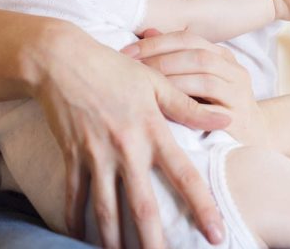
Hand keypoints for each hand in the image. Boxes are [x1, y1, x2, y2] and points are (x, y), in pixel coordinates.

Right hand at [35, 27, 229, 248]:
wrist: (62, 59)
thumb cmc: (114, 68)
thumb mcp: (155, 82)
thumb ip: (189, 106)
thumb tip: (227, 117)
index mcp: (153, 130)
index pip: (184, 175)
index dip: (202, 206)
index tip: (216, 234)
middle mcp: (126, 147)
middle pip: (142, 205)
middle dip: (154, 242)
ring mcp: (96, 154)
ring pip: (106, 209)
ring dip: (113, 240)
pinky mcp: (71, 155)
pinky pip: (74, 194)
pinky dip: (74, 219)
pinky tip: (76, 237)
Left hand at [122, 30, 270, 147]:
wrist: (254, 141)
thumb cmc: (216, 109)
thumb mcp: (197, 81)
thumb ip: (175, 58)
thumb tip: (147, 32)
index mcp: (223, 56)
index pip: (188, 39)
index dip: (156, 43)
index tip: (127, 52)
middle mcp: (235, 71)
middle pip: (197, 55)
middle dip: (160, 60)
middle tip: (132, 70)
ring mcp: (240, 94)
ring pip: (205, 78)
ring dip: (171, 81)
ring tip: (146, 88)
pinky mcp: (239, 119)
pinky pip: (210, 109)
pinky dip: (186, 106)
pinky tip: (164, 109)